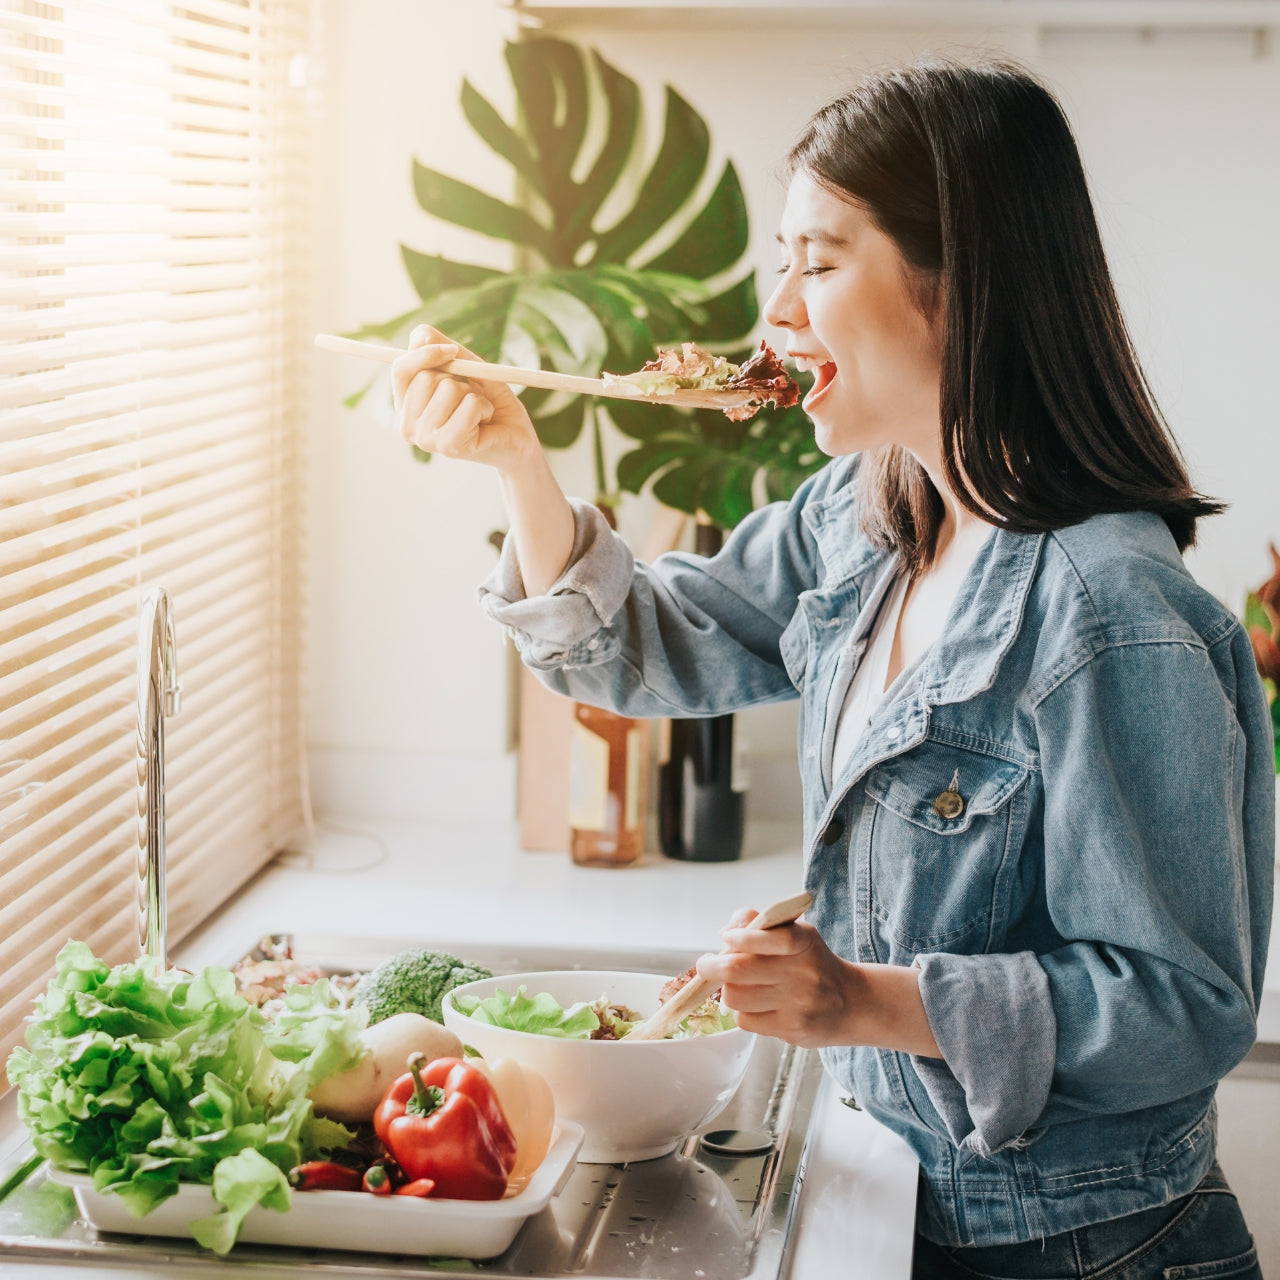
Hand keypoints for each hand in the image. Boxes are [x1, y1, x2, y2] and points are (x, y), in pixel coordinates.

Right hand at [391, 325, 539, 475]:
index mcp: (406, 405)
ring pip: (449, 389)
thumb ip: (439, 347)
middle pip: (426, 378)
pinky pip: (469, 405)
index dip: (425, 353)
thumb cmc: (486, 400)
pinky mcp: (449, 447)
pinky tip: (485, 421)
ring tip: (479, 410)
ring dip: (474, 394)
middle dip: (457, 379)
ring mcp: (427, 439)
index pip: (401, 370)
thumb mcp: (464, 366)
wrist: (515, 434)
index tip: (452, 350)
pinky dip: (484, 406)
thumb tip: (419, 335)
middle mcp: (409, 426)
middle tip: (470, 396)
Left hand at [695, 908, 942, 1056]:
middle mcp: (803, 973)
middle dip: (713, 966)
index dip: (741, 936)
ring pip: (736, 997)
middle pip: (739, 970)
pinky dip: (742, 1010)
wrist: (851, 1003)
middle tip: (708, 964)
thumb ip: (762, 924)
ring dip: (728, 989)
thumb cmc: (813, 964)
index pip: (771, 936)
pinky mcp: (791, 1030)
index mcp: (804, 942)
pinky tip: (755, 1004)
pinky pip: (745, 1020)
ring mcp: (798, 1004)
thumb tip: (727, 932)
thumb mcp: (797, 933)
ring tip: (735, 984)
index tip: (727, 937)